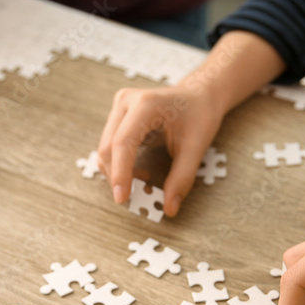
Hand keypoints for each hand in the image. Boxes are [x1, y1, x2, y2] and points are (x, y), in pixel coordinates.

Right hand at [97, 82, 224, 216]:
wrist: (198, 95)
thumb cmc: (199, 116)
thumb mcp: (196, 147)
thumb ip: (182, 178)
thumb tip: (169, 209)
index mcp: (146, 104)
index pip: (123, 143)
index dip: (120, 173)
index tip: (122, 199)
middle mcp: (126, 102)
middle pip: (108, 148)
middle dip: (118, 177)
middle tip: (137, 197)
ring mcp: (119, 107)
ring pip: (105, 150)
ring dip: (118, 173)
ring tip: (145, 181)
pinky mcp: (117, 117)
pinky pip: (110, 147)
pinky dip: (120, 166)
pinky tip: (141, 171)